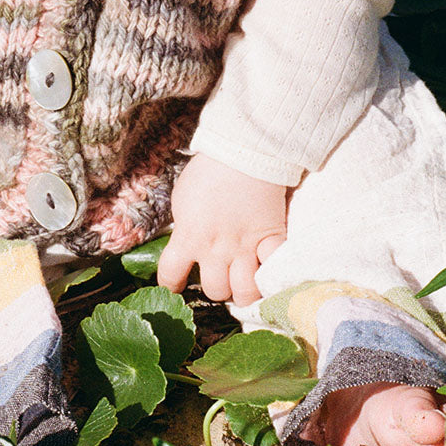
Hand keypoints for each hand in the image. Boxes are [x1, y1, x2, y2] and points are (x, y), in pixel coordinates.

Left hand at [157, 153, 286, 305]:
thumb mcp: (182, 200)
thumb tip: (185, 243)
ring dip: (243, 290)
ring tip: (243, 281)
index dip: (170, 284)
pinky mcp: (271, 239)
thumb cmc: (207, 172)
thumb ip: (184, 227)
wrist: (242, 152)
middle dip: (216, 287)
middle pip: (215, 290)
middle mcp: (216, 250)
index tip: (174, 285)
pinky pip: (275, 271)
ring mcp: (246, 248)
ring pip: (245, 292)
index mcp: (189, 237)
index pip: (171, 276)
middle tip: (220, 276)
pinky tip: (267, 272)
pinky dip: (273, 275)